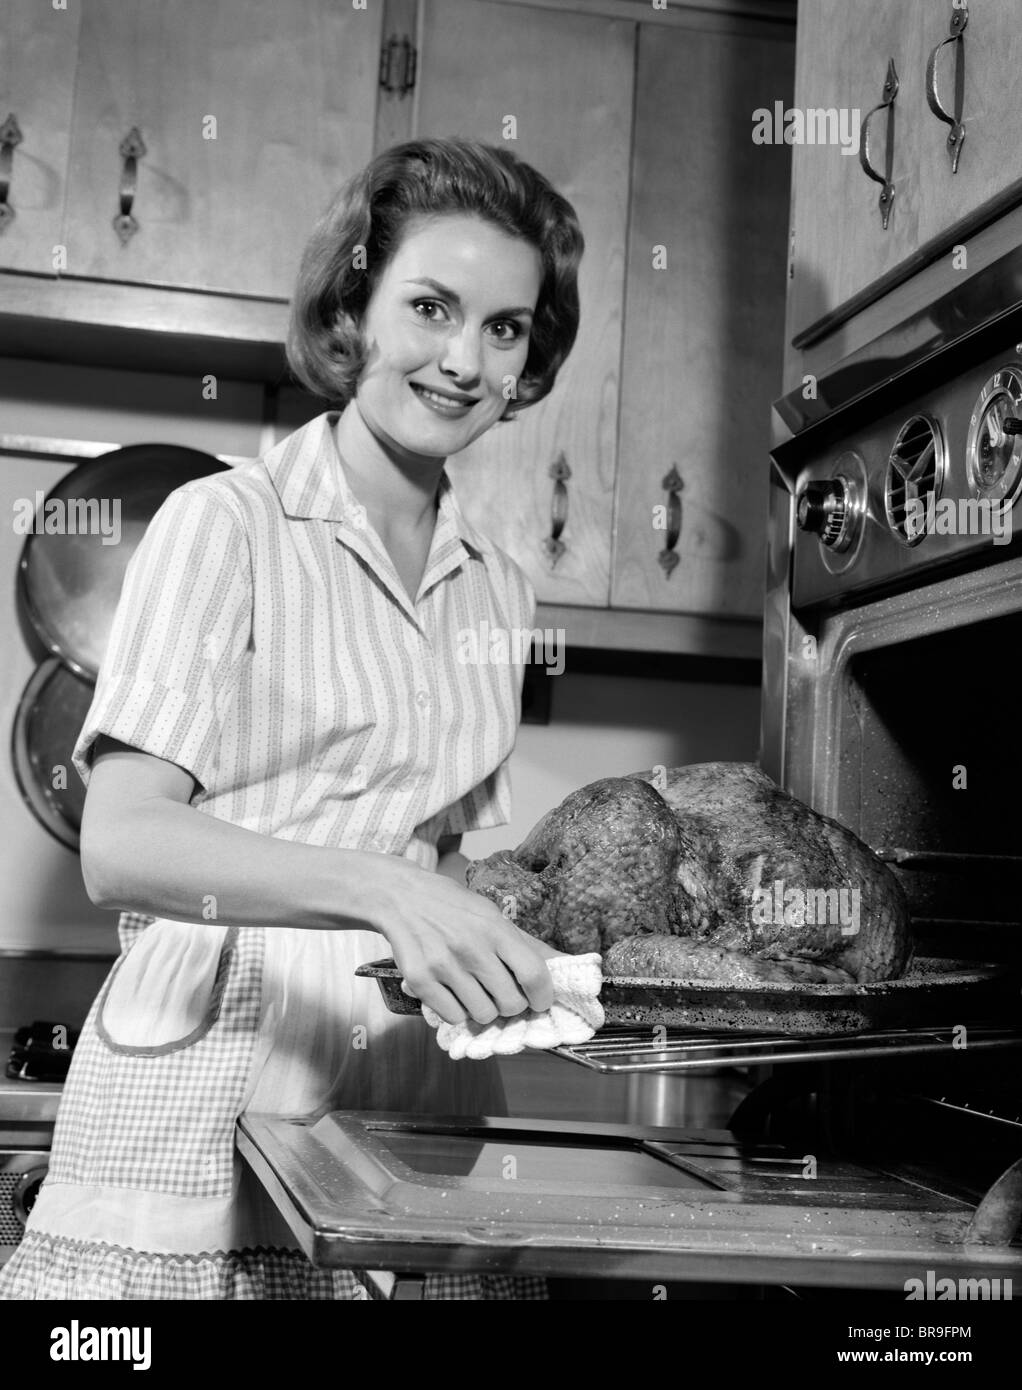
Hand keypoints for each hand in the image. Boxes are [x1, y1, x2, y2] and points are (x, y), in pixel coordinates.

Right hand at [369, 858, 556, 1025]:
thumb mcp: (492, 914)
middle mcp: (471, 948)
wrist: (399, 897)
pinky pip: (454, 1017)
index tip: (539, 1001)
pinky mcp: (420, 981)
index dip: (543, 996)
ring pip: (483, 1014)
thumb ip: (526, 943)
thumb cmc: (453, 906)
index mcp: (495, 928)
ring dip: (483, 1009)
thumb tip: (566, 962)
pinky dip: (457, 1011)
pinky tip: (451, 991)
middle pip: (511, 1003)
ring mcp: (444, 966)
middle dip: (511, 1005)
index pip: (534, 975)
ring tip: (473, 990)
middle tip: (501, 993)